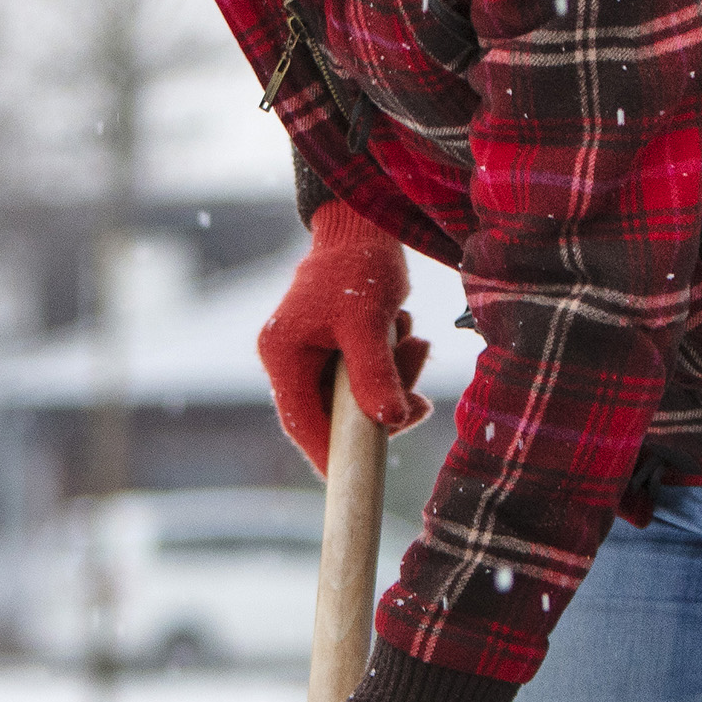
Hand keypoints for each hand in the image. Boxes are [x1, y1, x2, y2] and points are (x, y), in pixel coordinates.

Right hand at [255, 202, 432, 477]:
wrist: (365, 225)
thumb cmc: (360, 265)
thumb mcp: (370, 321)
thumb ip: (376, 373)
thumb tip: (390, 422)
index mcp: (282, 353)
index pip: (300, 421)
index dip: (329, 453)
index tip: (359, 476)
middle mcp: (288, 358)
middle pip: (331, 414)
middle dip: (379, 408)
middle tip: (419, 400)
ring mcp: (310, 355)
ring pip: (353, 397)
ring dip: (392, 382)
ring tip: (416, 344)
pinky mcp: (333, 348)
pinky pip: (363, 377)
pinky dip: (390, 367)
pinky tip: (406, 336)